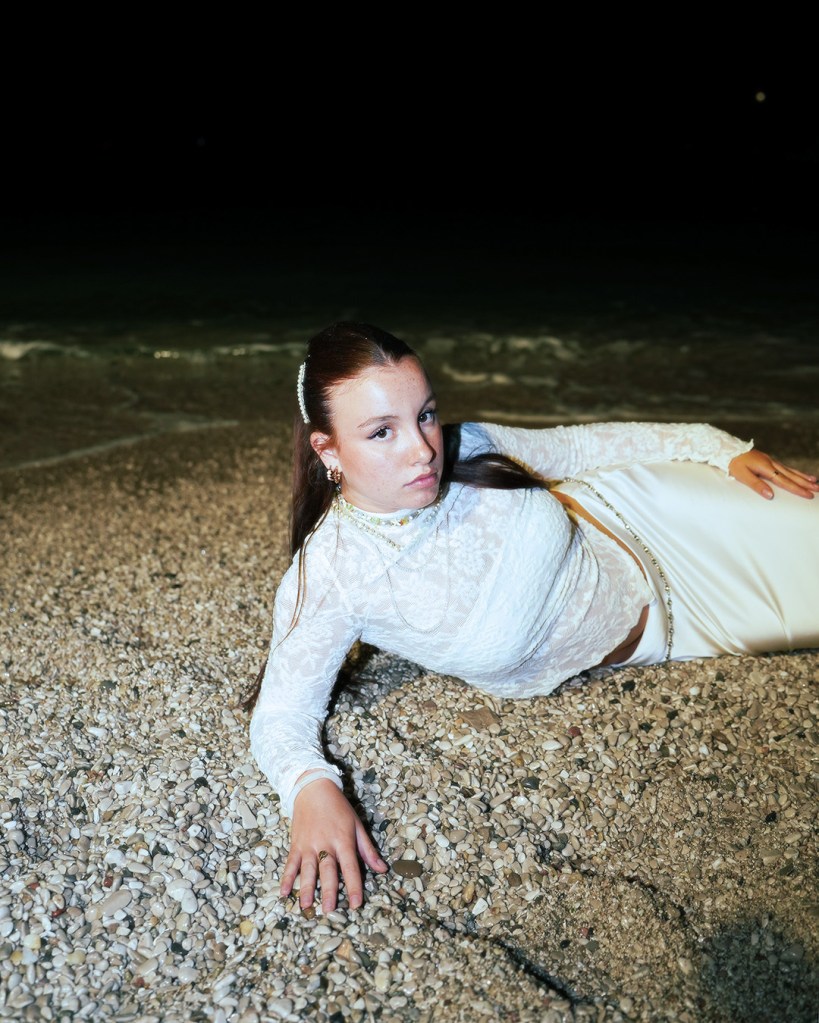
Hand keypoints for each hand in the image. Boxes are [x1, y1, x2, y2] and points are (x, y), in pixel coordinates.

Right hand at [280, 779, 388, 912]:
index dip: (353, 886)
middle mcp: (325, 844)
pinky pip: (290, 863)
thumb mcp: (357, 825)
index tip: (355, 904)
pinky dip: (286, 878)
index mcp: (343, 840)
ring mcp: (308, 844)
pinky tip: (284, 892)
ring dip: (306, 888)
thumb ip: (368, 850)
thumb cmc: (339, 808)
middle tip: (328, 910)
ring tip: (306, 905)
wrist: (314, 789)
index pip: (350, 866)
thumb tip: (382, 870)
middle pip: (327, 870)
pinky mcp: (296, 844)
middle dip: (328, 891)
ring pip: (307, 869)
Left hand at [728, 449, 817, 499]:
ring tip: (815, 482)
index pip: (784, 481)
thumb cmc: (734, 464)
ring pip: (790, 471)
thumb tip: (771, 496)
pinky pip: (785, 467)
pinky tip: (800, 475)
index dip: (797, 489)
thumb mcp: (742, 476)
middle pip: (791, 475)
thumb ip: (756, 485)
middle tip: (817, 490)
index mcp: (766, 468)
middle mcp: (771, 463)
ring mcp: (771, 461)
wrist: (728, 450)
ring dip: (803, 477)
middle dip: (805, 483)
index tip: (808, 495)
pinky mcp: (769, 461)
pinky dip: (795, 472)